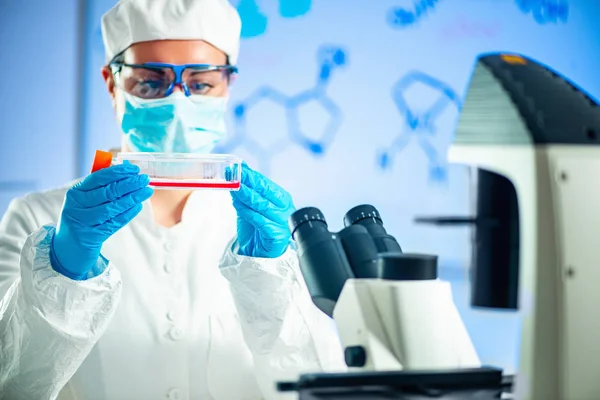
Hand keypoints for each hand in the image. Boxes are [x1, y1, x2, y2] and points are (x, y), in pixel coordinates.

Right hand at [51, 164, 152, 279]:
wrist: (69, 246)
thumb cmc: (82, 217)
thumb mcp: (84, 200)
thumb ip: (101, 186)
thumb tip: (127, 172)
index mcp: (75, 193)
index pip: (98, 178)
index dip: (118, 172)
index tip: (135, 169)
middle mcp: (76, 207)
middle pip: (107, 192)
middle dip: (129, 184)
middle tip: (145, 179)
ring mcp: (83, 222)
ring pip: (112, 208)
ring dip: (132, 198)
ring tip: (146, 191)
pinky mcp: (92, 236)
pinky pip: (114, 223)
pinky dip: (128, 213)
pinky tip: (138, 206)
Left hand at [231, 163, 295, 257]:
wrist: (259, 254)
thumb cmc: (257, 229)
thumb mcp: (251, 207)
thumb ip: (246, 192)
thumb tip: (237, 171)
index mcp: (282, 199)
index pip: (266, 184)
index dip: (252, 175)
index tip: (238, 166)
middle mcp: (284, 209)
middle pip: (266, 192)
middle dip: (250, 181)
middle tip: (236, 173)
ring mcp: (282, 222)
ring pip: (262, 205)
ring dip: (246, 194)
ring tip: (234, 186)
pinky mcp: (276, 235)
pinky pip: (259, 220)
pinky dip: (248, 211)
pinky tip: (238, 204)